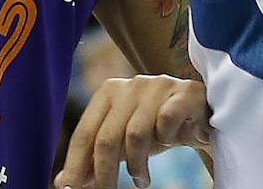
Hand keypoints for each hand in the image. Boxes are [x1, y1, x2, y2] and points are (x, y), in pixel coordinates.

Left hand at [56, 75, 210, 188]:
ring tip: (141, 180)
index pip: (84, 133)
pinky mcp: (184, 92)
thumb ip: (93, 158)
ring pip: (135, 134)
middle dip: (104, 174)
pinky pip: (166, 120)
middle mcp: (131, 84)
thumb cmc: (153, 128)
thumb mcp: (120, 143)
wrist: (199, 114)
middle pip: (106, 138)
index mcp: (108, 92)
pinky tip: (168, 146)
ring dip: (137, 165)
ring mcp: (158, 86)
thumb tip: (63, 182)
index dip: (76, 166)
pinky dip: (165, 139)